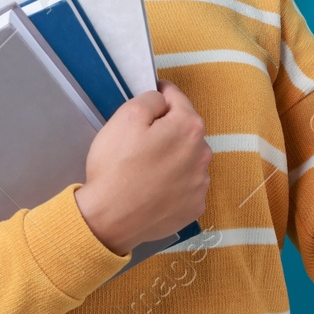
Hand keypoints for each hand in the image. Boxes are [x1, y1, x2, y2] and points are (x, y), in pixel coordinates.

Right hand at [74, 80, 210, 255]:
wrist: (110, 219)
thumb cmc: (117, 166)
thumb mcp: (126, 116)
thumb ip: (151, 99)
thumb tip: (163, 100)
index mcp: (189, 127)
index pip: (178, 99)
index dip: (161, 95)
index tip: (151, 97)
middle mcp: (203, 154)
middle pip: (185, 130)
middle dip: (168, 129)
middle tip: (140, 140)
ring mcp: (201, 184)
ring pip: (188, 158)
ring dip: (173, 156)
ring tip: (146, 168)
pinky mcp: (194, 207)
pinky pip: (186, 185)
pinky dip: (174, 183)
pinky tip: (154, 188)